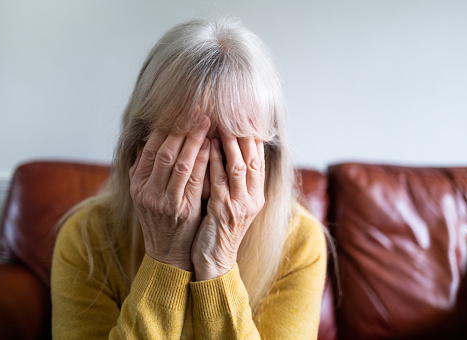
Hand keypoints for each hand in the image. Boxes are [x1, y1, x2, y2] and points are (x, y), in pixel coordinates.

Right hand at [129, 116, 210, 270]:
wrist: (168, 253)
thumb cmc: (160, 219)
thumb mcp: (144, 195)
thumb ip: (143, 169)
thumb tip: (147, 140)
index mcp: (137, 184)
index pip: (150, 148)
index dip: (165, 128)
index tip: (179, 110)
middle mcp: (148, 191)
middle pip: (164, 152)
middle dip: (181, 128)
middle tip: (196, 110)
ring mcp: (165, 201)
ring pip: (179, 163)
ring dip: (194, 139)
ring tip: (206, 121)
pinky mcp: (183, 209)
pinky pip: (194, 179)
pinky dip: (202, 159)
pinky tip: (211, 145)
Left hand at [191, 128, 265, 279]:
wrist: (215, 260)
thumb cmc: (220, 228)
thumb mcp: (234, 203)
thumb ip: (234, 180)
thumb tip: (229, 152)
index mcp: (257, 194)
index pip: (259, 158)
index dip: (253, 136)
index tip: (245, 116)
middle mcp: (253, 197)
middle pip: (253, 158)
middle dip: (243, 133)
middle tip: (234, 112)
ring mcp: (239, 204)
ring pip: (238, 165)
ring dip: (229, 142)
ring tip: (220, 122)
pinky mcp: (223, 210)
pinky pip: (219, 180)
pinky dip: (214, 160)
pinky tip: (207, 145)